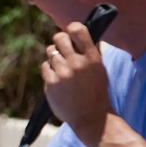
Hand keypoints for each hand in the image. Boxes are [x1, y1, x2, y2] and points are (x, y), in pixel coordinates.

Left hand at [42, 21, 109, 139]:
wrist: (90, 117)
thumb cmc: (97, 93)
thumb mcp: (100, 69)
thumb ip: (92, 51)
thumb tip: (82, 34)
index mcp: (92, 58)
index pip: (78, 30)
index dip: (72, 28)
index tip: (71, 32)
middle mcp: (77, 63)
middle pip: (59, 38)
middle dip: (60, 41)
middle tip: (63, 49)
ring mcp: (62, 73)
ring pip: (51, 52)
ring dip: (55, 57)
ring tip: (62, 67)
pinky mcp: (50, 83)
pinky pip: (45, 66)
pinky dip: (50, 70)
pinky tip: (57, 78)